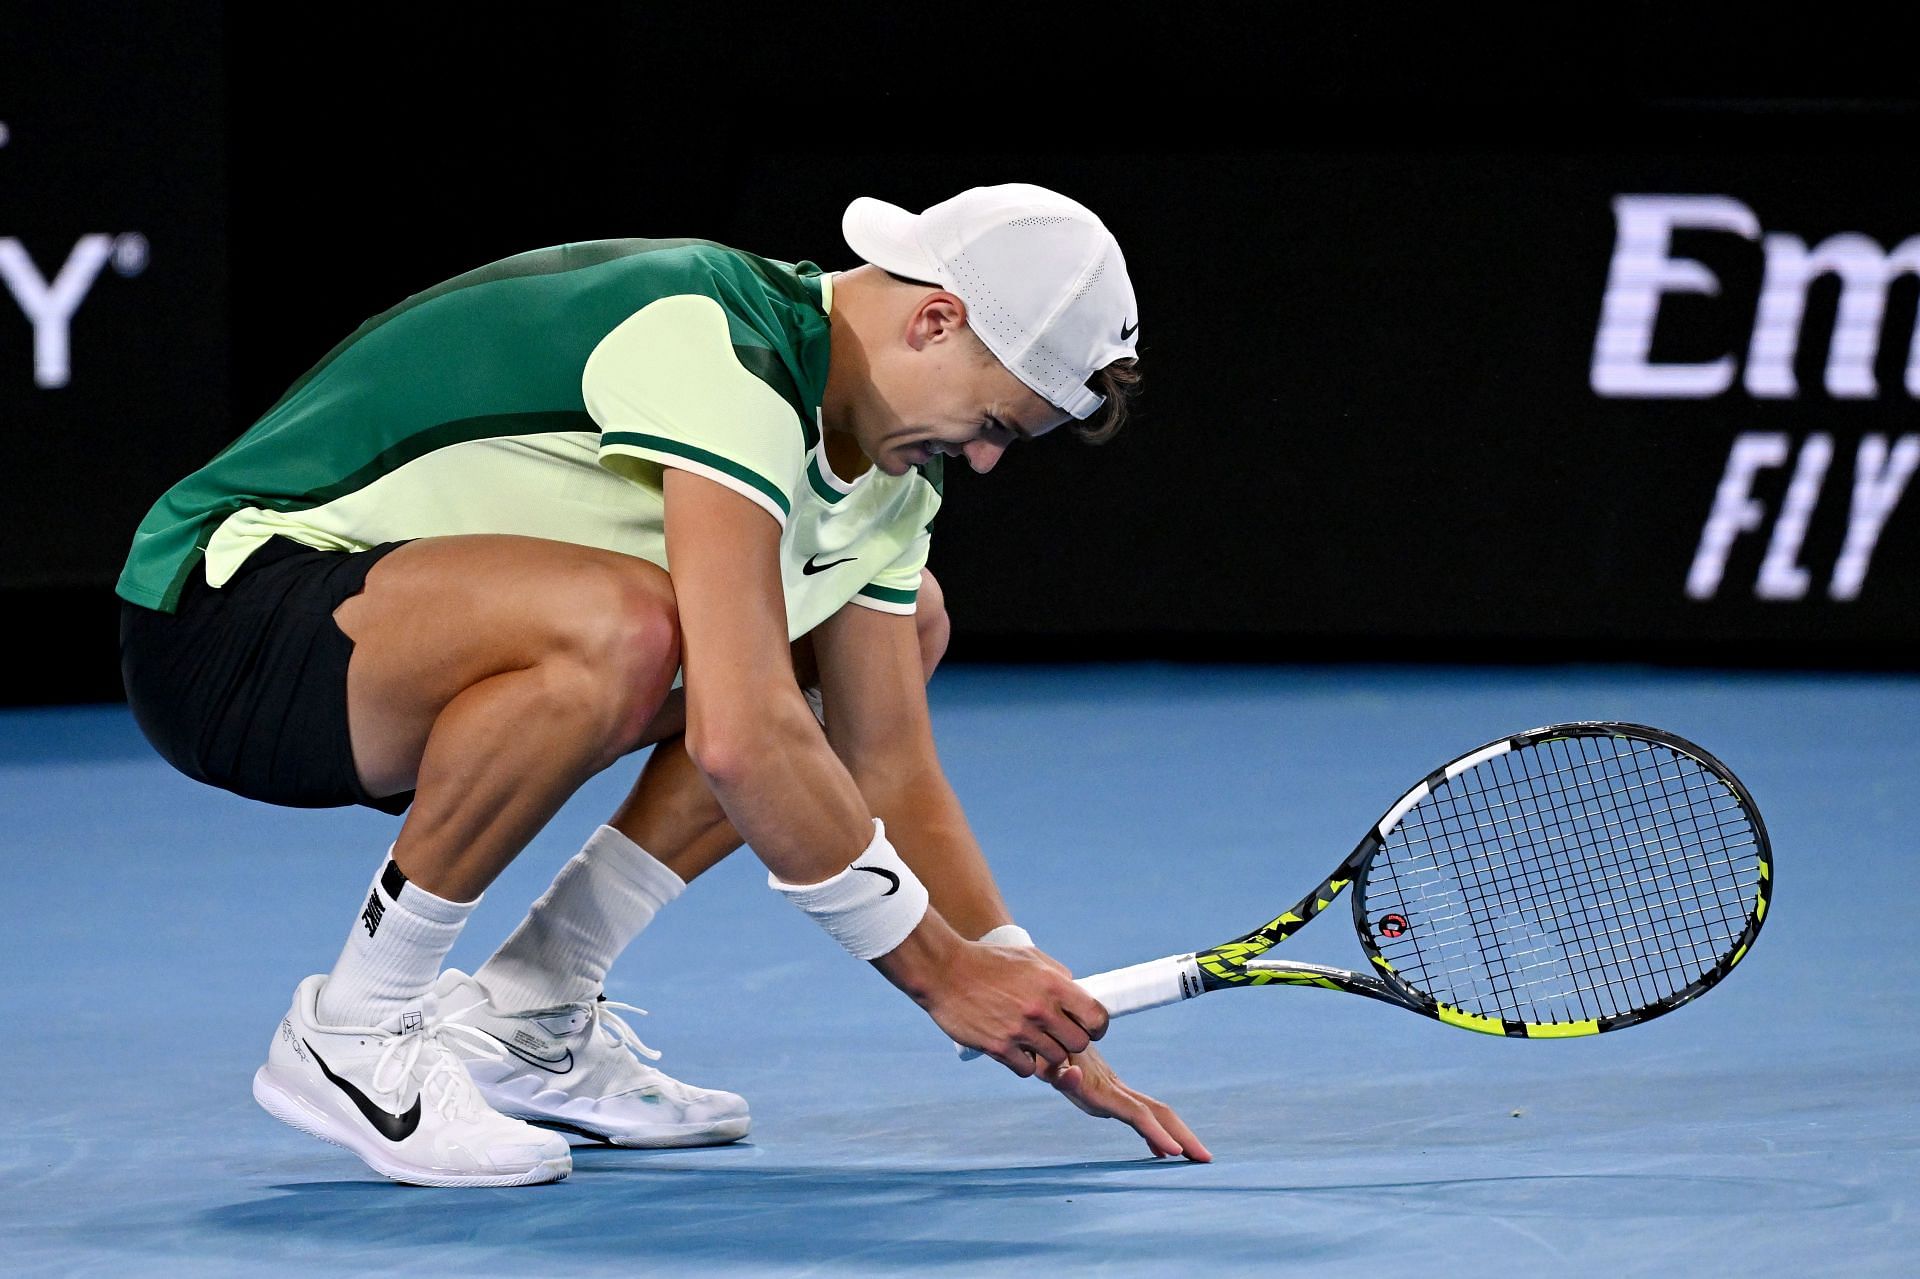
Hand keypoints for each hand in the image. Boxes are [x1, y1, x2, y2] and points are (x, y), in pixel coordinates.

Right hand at [898, 933, 1108, 1076]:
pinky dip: (1024, 1062)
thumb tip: (1077, 991)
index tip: (1086, 1028)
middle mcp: (1040, 1008)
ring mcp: (1019, 1030)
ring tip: (1032, 1039)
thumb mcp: (1029, 956)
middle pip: (1079, 1044)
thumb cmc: (987, 960)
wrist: (944, 971)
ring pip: (1055, 1059)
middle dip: (1071, 1041)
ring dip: (1047, 1053)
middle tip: (1056, 1035)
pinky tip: (1014, 1048)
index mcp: (1052, 983)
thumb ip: (1057, 974)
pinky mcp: (999, 1047)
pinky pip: (1028, 1069)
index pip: (1097, 1017)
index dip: (1096, 1027)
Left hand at [1041, 1043, 1211, 1161]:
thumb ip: (1059, 1073)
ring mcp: (1116, 1092)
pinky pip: (1141, 1116)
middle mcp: (1116, 1090)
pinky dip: (1155, 1134)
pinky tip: (1161, 1152)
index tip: (1175, 1152)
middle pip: (1159, 1112)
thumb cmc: (1045, 1054)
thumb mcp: (1048, 1064)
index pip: (1138, 1113)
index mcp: (1103, 1089)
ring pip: (1156, 1113)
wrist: (1049, 1030)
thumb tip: (1072, 1075)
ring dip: (1178, 1134)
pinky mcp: (1110, 1094)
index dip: (1156, 1132)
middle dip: (1184, 1135)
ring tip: (1196, 1157)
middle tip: (1206, 1159)